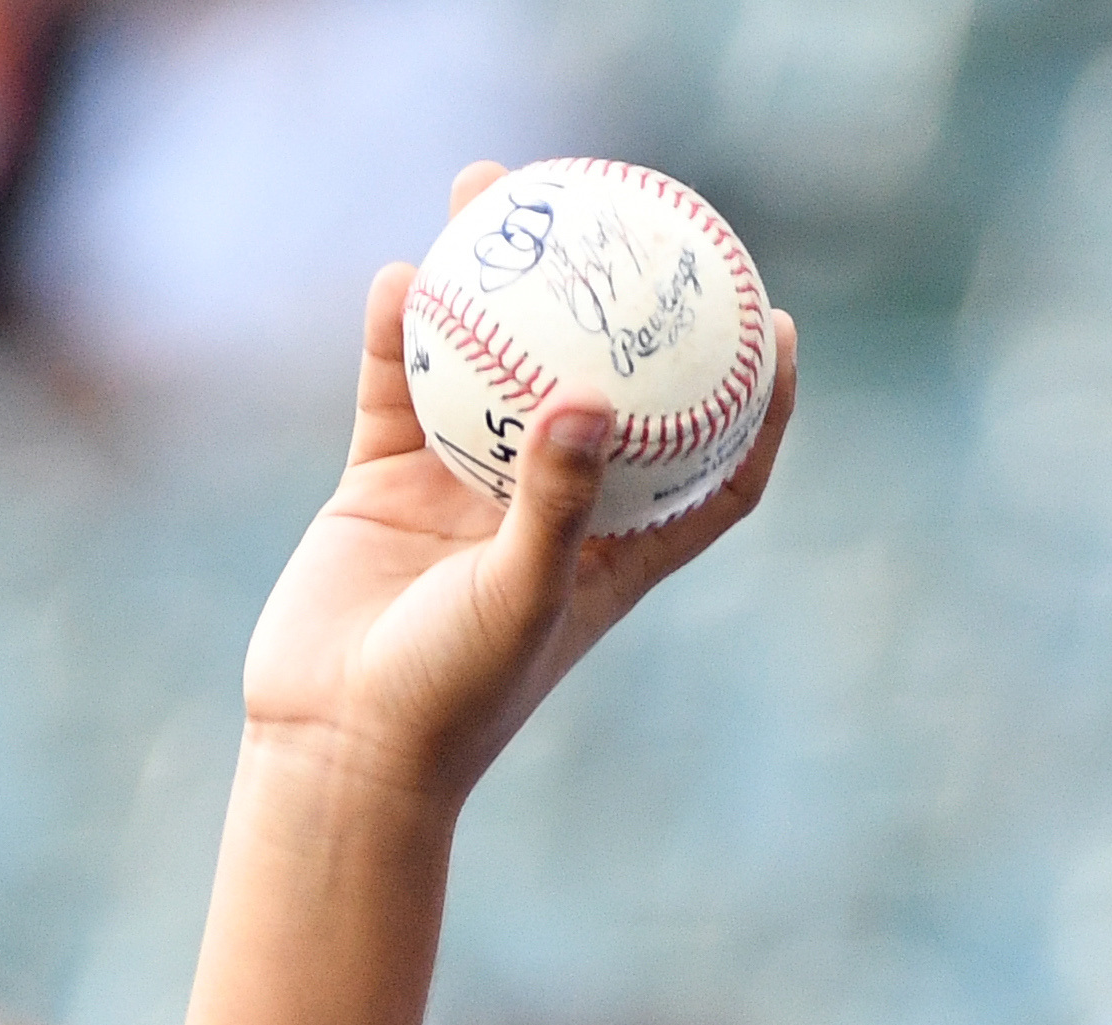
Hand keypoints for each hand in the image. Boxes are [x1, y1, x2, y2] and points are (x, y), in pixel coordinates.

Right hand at [240, 159, 796, 808]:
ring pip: (493, 361)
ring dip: (494, 277)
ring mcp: (464, 493)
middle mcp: (550, 514)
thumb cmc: (452, 699)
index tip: (774, 324)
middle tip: (619, 208)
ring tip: (489, 191)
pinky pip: (399, 384)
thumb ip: (557, 505)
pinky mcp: (385, 483)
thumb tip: (593, 398)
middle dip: (613, 300)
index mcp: (615, 556)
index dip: (755, 403)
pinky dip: (399, 330)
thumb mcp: (520, 601)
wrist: (337, 745)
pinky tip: (399, 275)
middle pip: (602, 386)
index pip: (712, 472)